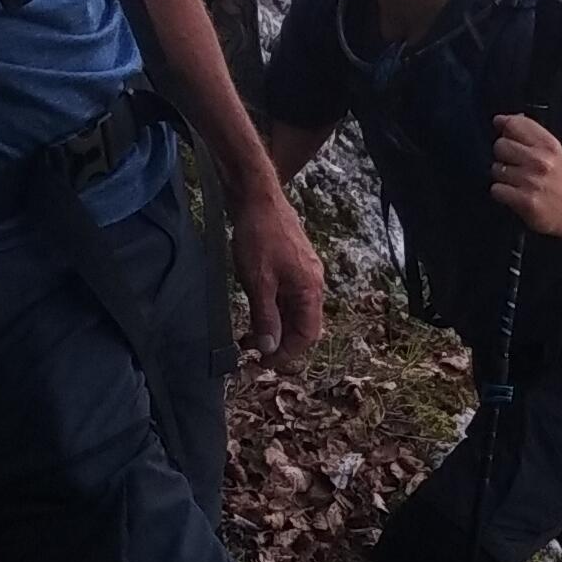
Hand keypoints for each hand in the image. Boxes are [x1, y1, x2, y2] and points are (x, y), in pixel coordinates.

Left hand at [230, 186, 324, 357]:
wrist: (257, 199)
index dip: (287, 353)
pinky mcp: (292, 265)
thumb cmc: (259, 237)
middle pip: (302, 325)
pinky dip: (273, 310)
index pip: (307, 335)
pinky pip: (287, 297)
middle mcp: (313, 283)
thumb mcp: (258, 282)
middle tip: (252, 352)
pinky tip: (255, 311)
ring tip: (248, 335)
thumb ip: (266, 317)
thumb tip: (271, 347)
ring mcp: (303, 273)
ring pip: (293, 312)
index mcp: (310, 289)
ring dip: (274, 327)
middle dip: (279, 342)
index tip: (263, 362)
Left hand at [489, 110, 561, 241]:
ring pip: (497, 169)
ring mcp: (532, 181)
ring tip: (517, 181)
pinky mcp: (525, 200)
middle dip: (503, 154)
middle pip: (501, 145)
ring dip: (502, 176)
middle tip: (515, 164)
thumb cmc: (559, 178)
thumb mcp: (552, 151)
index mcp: (549, 145)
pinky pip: (496, 189)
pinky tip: (514, 194)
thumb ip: (529, 134)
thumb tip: (500, 120)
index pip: (515, 124)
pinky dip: (501, 193)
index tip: (502, 128)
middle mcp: (541, 160)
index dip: (504, 125)